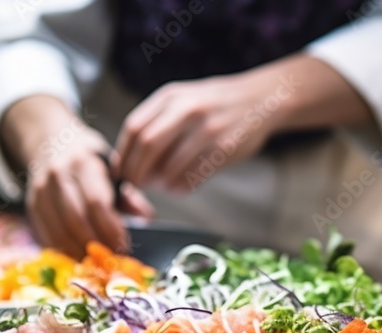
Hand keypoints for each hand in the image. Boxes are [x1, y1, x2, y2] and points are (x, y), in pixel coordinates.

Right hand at [0, 96, 154, 257]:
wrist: (52, 142)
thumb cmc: (90, 161)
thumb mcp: (112, 167)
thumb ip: (129, 195)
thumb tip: (146, 219)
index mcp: (83, 163)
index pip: (97, 202)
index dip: (111, 229)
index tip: (124, 245)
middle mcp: (58, 175)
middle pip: (76, 220)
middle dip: (97, 244)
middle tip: (113, 260)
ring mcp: (40, 190)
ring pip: (59, 231)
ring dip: (80, 252)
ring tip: (98, 264)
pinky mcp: (32, 205)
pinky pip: (47, 234)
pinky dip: (64, 251)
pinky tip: (79, 259)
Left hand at [112, 74, 276, 192]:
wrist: (260, 99)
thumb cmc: (214, 104)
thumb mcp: (182, 98)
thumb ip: (156, 121)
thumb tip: (127, 159)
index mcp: (171, 96)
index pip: (134, 128)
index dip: (123, 155)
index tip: (121, 172)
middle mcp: (188, 109)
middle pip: (148, 146)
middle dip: (136, 172)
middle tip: (135, 185)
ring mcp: (207, 130)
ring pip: (170, 166)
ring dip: (160, 184)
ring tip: (161, 186)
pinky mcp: (224, 150)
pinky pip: (194, 176)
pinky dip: (181, 187)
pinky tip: (179, 186)